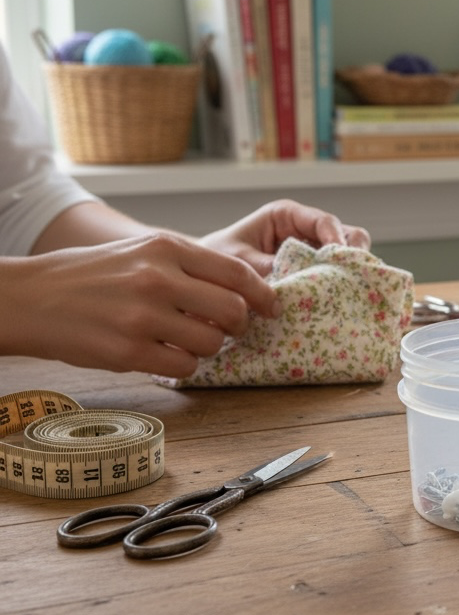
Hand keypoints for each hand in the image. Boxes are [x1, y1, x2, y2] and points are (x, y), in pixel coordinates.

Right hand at [0, 234, 278, 377]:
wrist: (33, 297)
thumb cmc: (95, 274)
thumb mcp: (143, 251)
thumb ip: (190, 267)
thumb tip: (242, 291)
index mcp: (167, 248)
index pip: (237, 273)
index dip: (263, 294)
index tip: (271, 307)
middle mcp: (158, 279)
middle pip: (232, 310)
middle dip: (239, 325)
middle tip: (229, 330)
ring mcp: (143, 317)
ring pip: (212, 342)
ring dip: (209, 348)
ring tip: (188, 341)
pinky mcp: (128, 351)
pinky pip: (184, 366)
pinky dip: (184, 365)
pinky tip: (167, 355)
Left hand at [198, 199, 370, 276]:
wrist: (204, 278)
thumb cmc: (217, 259)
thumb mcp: (237, 261)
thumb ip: (265, 267)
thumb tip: (296, 280)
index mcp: (286, 216)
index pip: (323, 221)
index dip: (335, 237)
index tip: (336, 256)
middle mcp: (305, 231)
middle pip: (346, 235)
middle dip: (352, 254)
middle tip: (352, 273)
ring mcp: (312, 252)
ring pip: (346, 257)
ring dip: (349, 271)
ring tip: (349, 288)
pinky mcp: (312, 273)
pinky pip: (335, 276)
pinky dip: (340, 286)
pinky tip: (339, 299)